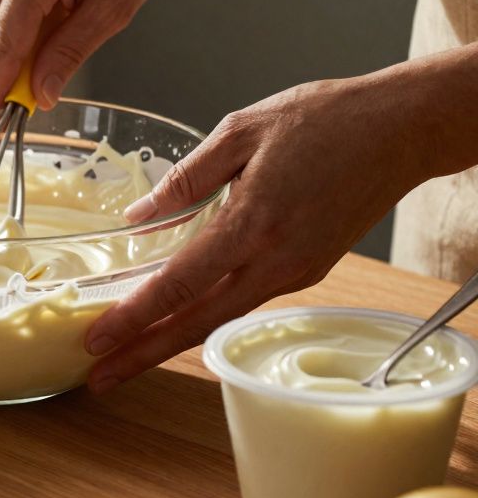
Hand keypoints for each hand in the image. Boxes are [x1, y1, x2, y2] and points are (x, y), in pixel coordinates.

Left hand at [83, 75, 430, 393]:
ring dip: (173, 340)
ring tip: (129, 355)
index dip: (135, 317)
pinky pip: (246, 299)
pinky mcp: (309, 269)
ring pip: (223, 317)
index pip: (180, 284)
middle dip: (145, 353)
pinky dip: (207, 315)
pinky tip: (179, 318)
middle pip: (198, 322)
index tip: (97, 339)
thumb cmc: (325, 120)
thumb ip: (185, 179)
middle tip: (100, 377)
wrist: (401, 130)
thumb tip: (138, 217)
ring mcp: (296, 270)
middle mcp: (276, 260)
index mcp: (252, 223)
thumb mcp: (241, 130)